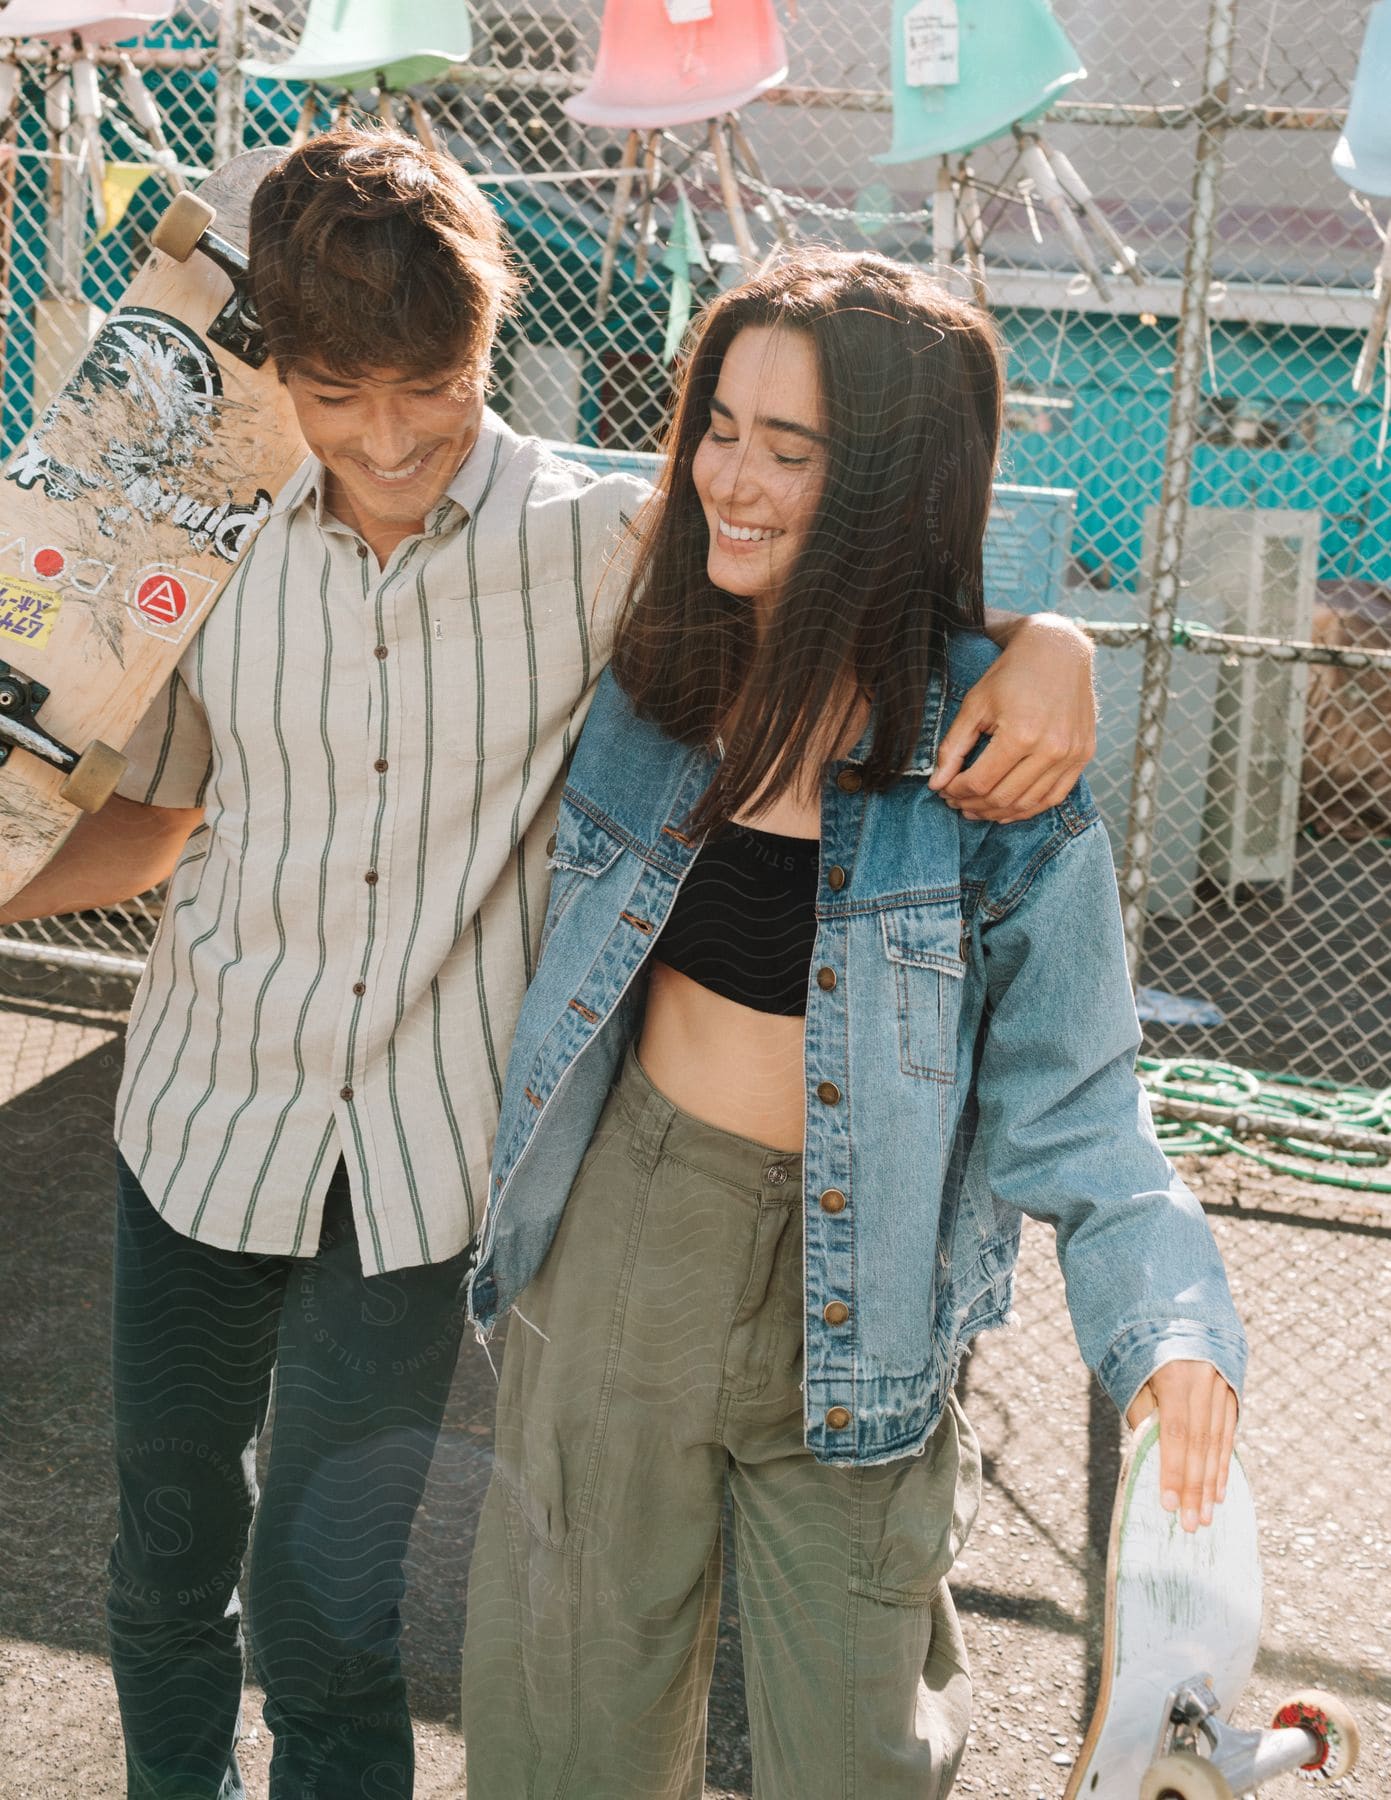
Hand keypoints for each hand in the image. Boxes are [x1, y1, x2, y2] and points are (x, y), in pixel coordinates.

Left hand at [929, 614, 1095, 821]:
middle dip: (973, 804)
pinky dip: (1028, 808)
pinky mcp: (1084, 756)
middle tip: (956, 802)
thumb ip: (952, 748)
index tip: (943, 790)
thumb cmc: (1010, 675)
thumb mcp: (974, 705)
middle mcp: (1051, 749)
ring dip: (998, 812)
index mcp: (1021, 734)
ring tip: (976, 808)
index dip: (956, 791)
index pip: (980, 782)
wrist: (1057, 651)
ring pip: (1029, 804)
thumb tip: (936, 784)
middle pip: (1003, 798)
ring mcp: (1072, 755)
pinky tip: (1007, 808)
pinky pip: (1054, 797)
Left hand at [1126, 1360, 1238, 1532]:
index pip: (1175, 1433)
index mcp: (1176, 1375)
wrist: (1180, 1309)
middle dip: (1196, 1487)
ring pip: (1217, 1442)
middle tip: (1193, 1524)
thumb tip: (1152, 1456)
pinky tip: (1220, 1489)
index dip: (1174, 1470)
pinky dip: (1223, 1463)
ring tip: (1207, 1515)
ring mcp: (1223, 1384)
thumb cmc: (1145, 1347)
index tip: (1170, 1504)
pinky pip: (1228, 1432)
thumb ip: (1144, 1413)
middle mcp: (1204, 1380)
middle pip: (1200, 1444)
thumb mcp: (1135, 1374)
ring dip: (1212, 1482)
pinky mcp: (1232, 1390)